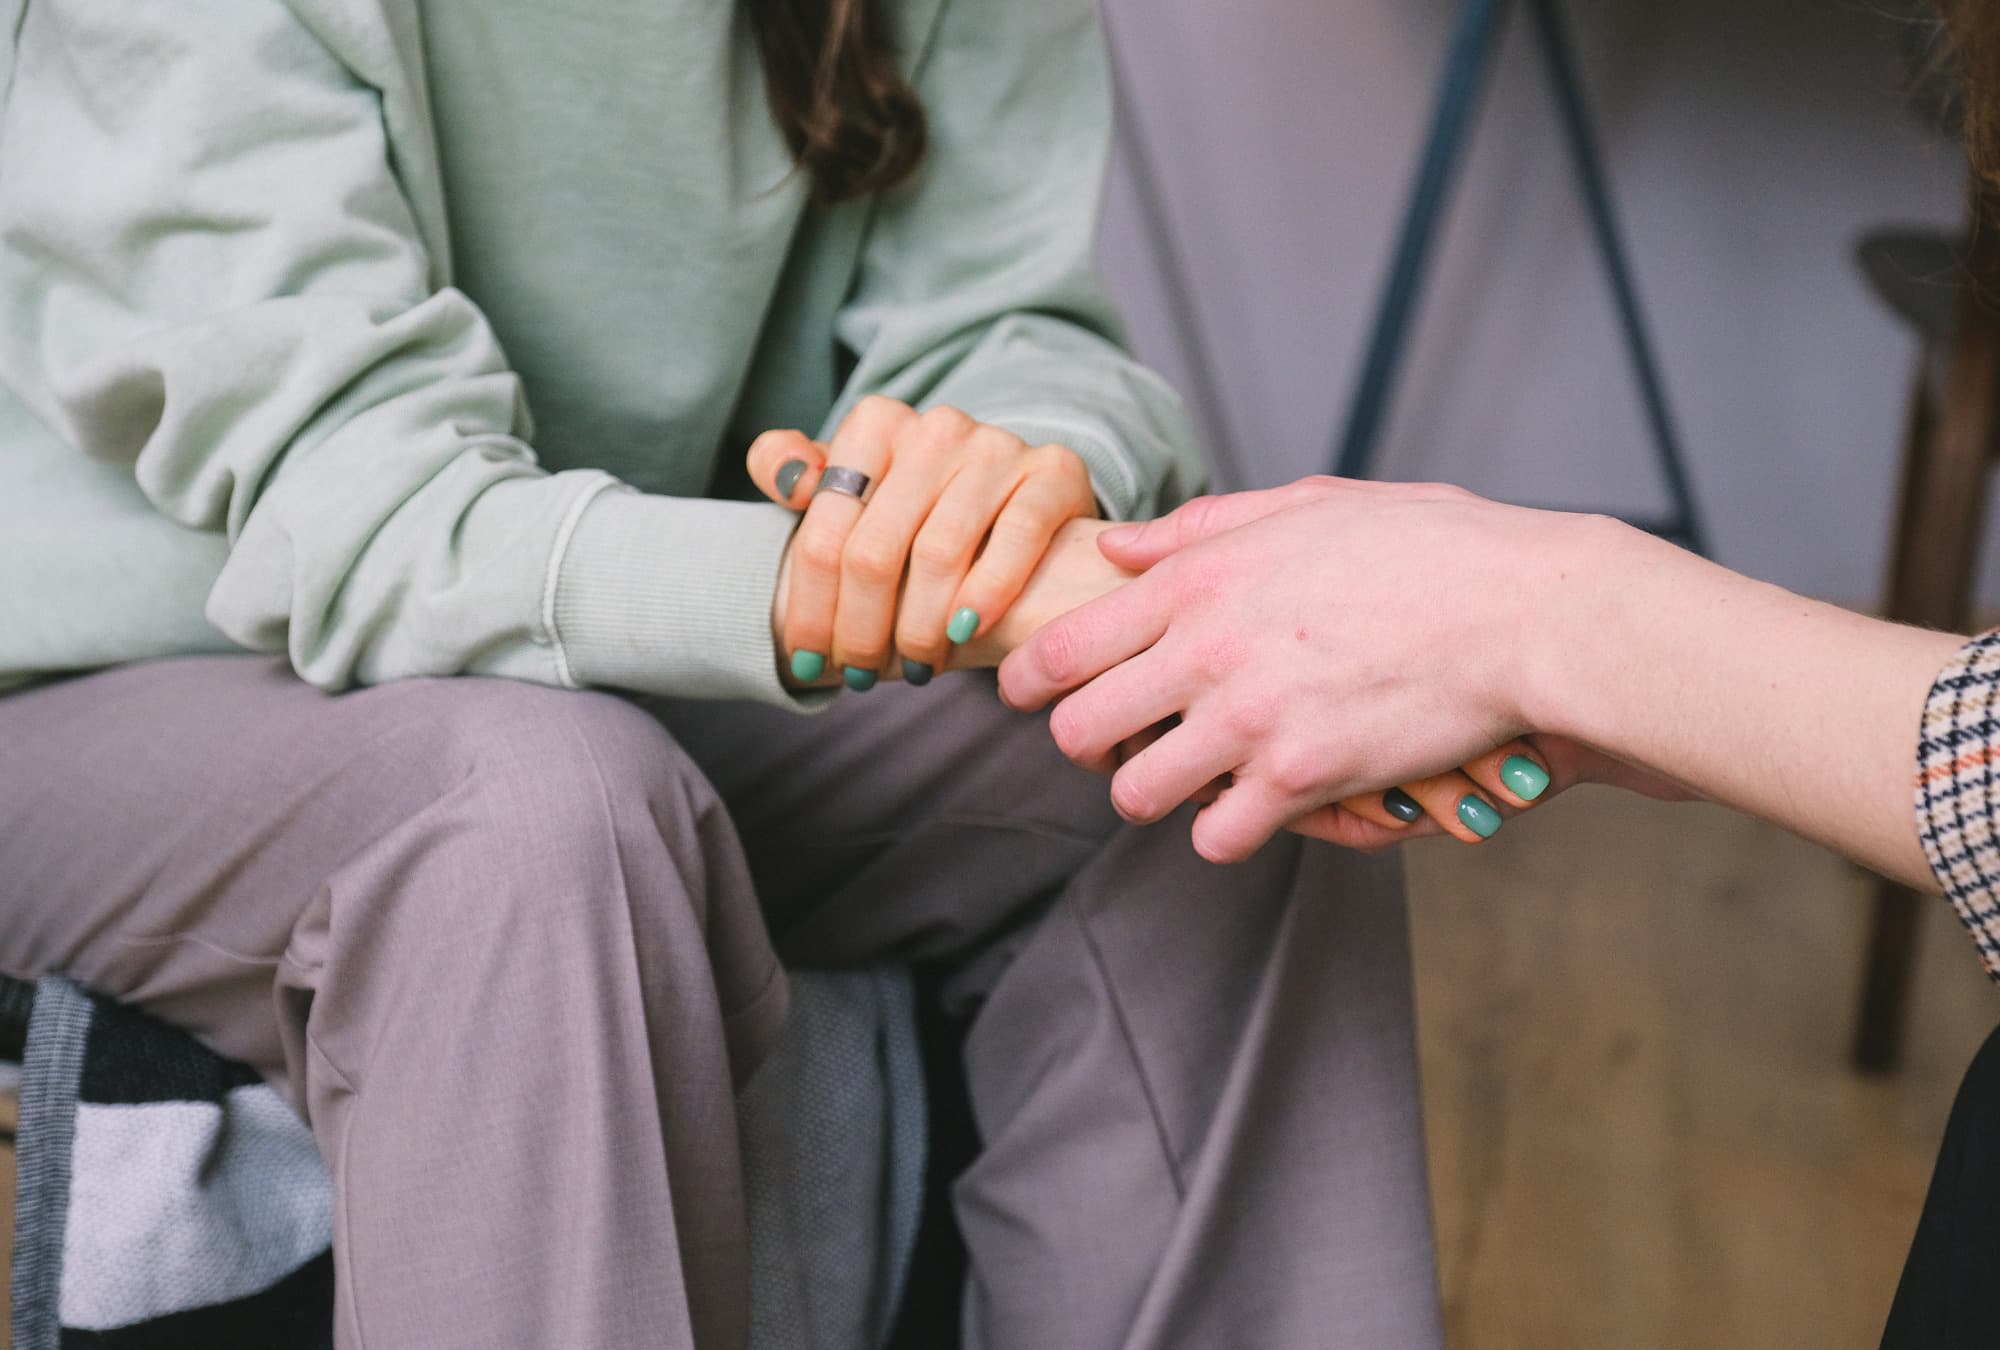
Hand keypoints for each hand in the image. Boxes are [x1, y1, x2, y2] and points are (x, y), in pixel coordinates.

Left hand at [748, 396, 1095, 686]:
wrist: (1020, 498)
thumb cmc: (918, 510)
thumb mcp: (852, 487)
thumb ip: (797, 472)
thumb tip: (785, 478)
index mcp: (875, 424)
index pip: (825, 533)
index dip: (810, 609)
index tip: (807, 661)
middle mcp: (935, 427)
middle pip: (874, 552)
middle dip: (862, 630)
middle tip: (862, 676)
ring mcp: (997, 446)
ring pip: (939, 554)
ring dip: (920, 629)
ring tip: (916, 667)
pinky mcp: (1053, 471)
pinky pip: (1016, 537)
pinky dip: (988, 593)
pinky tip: (967, 633)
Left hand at [998, 476, 1663, 860]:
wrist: (1525, 612)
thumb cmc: (1428, 548)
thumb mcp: (1307, 505)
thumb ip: (1201, 528)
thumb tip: (1117, 546)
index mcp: (1199, 579)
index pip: (1063, 646)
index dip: (1026, 680)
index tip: (1027, 694)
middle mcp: (1207, 649)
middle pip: (1078, 730)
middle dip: (1085, 745)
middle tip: (1114, 745)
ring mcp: (1250, 718)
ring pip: (1135, 794)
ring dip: (1153, 792)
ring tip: (1186, 779)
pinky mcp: (1301, 777)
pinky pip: (1216, 835)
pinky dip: (1226, 830)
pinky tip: (1251, 807)